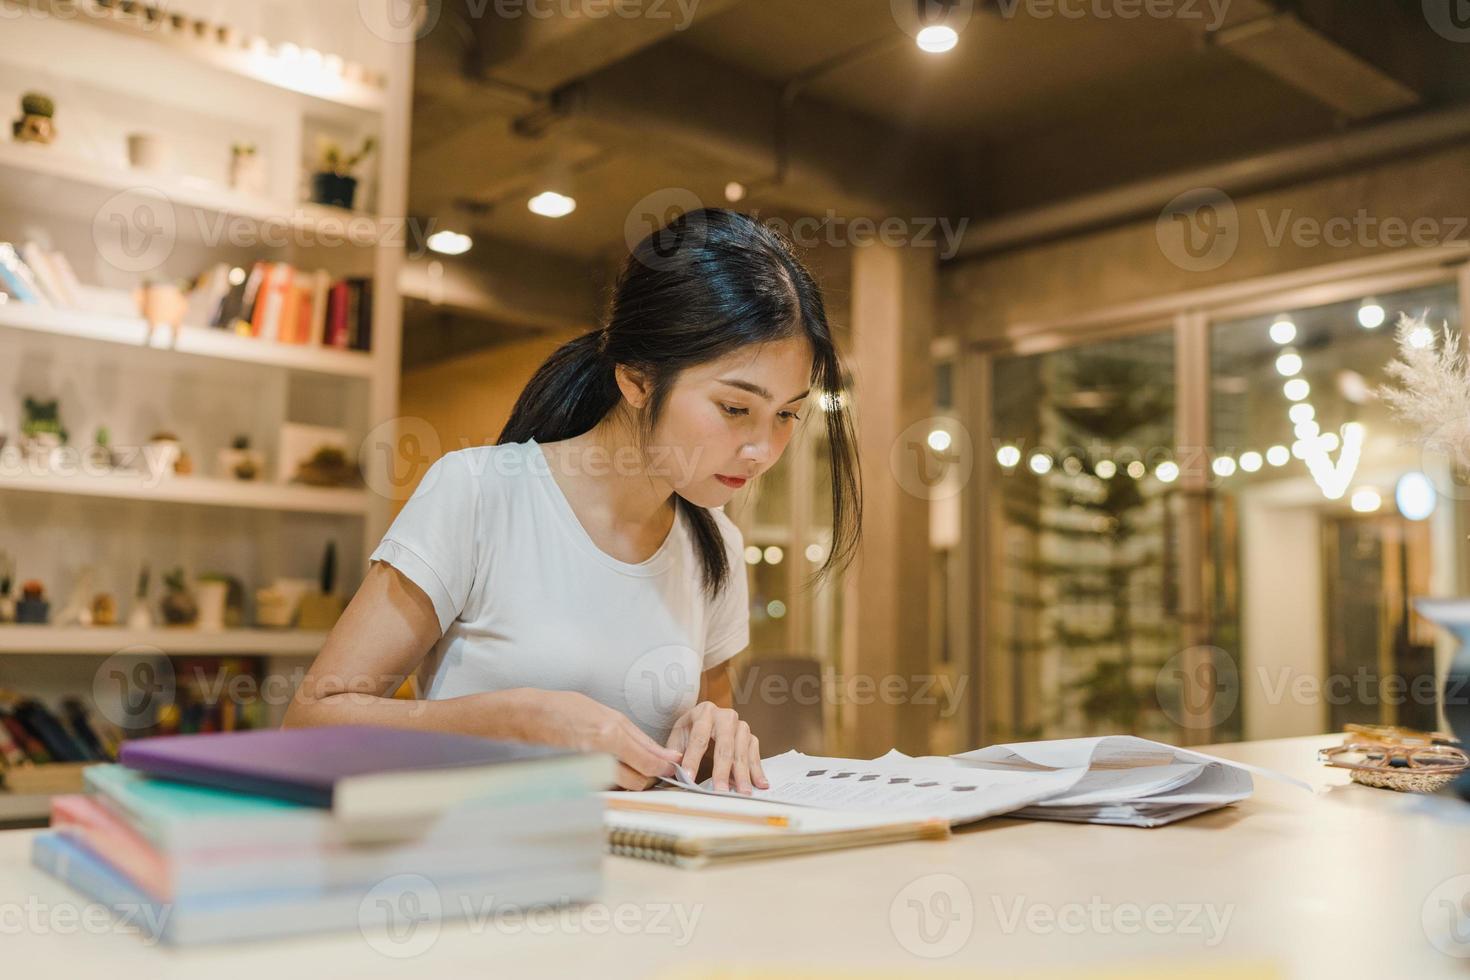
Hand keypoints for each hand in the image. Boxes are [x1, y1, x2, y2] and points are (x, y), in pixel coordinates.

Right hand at [527, 690, 682, 790]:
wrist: (528, 717)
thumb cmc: (565, 709)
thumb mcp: (606, 713)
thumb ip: (636, 737)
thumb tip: (662, 753)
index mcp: (610, 735)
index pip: (650, 762)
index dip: (666, 767)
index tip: (674, 766)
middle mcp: (600, 755)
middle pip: (640, 780)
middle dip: (649, 776)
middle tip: (651, 767)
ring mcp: (587, 771)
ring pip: (623, 786)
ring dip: (631, 778)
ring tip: (626, 763)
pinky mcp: (577, 780)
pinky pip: (605, 786)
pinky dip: (611, 780)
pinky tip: (606, 766)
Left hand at [664, 701, 768, 793]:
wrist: (704, 720)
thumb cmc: (690, 731)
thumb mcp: (677, 737)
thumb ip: (673, 753)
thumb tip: (674, 769)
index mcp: (704, 712)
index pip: (699, 738)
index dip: (693, 759)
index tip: (689, 778)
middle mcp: (725, 716)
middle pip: (724, 746)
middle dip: (722, 771)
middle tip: (720, 791)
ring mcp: (740, 726)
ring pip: (741, 752)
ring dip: (742, 774)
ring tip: (742, 792)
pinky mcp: (751, 736)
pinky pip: (754, 754)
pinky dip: (757, 771)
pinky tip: (760, 784)